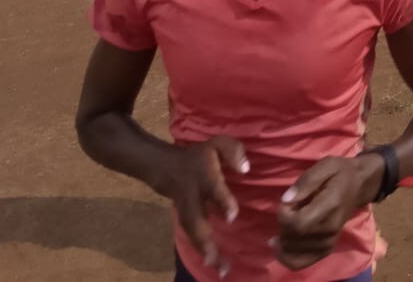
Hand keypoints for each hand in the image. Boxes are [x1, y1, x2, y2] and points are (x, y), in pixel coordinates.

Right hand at [150, 136, 248, 275]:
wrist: (167, 167)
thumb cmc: (200, 156)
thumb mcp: (218, 143)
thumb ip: (233, 151)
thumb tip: (245, 169)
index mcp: (204, 175)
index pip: (212, 188)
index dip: (221, 201)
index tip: (232, 216)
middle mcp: (193, 195)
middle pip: (196, 219)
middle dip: (206, 240)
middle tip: (219, 259)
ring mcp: (186, 209)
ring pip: (192, 232)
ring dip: (205, 251)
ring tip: (221, 269)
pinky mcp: (184, 219)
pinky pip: (192, 237)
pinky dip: (202, 252)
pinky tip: (215, 265)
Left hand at [274, 154, 381, 270]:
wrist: (360, 185)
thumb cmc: (340, 172)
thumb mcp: (324, 166)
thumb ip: (305, 182)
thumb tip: (286, 200)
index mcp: (330, 205)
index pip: (300, 223)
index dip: (284, 216)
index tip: (284, 203)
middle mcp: (331, 227)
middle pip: (297, 238)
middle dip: (283, 226)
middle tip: (286, 212)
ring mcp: (331, 239)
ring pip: (299, 253)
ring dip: (284, 241)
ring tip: (283, 226)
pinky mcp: (329, 246)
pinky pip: (306, 261)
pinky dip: (290, 257)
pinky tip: (281, 248)